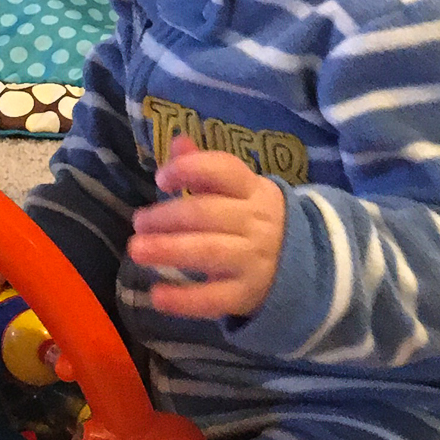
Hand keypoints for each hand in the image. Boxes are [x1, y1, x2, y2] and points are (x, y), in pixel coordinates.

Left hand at [126, 133, 285, 318]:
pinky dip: (183, 299)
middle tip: (139, 222)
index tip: (161, 179)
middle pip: (207, 213)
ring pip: (208, 252)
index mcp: (253, 191)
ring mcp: (252, 260)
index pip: (224, 170)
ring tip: (137, 249)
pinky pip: (213, 298)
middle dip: (167, 216)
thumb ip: (205, 168)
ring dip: (168, 249)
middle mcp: (255, 223)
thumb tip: (177, 141)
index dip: (190, 169)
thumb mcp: (239, 191)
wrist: (303, 266)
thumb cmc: (253, 220)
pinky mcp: (245, 294)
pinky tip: (156, 295)